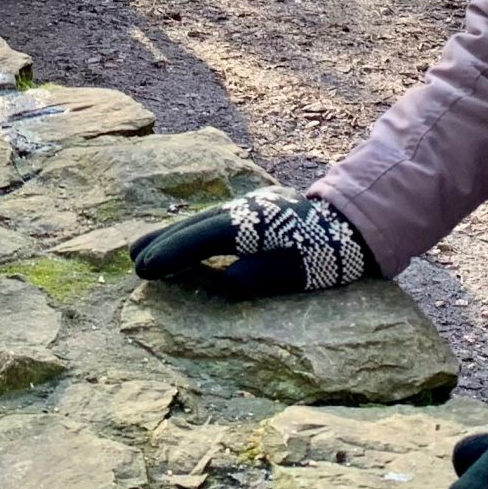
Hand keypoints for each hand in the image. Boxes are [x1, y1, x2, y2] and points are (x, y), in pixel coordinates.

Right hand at [130, 188, 372, 298]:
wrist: (355, 224)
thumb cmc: (330, 256)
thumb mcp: (301, 272)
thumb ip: (262, 276)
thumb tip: (226, 281)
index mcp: (254, 226)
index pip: (203, 239)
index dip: (171, 253)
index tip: (145, 270)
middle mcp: (246, 210)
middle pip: (195, 224)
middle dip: (162, 241)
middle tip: (132, 260)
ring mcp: (249, 208)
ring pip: (201, 219)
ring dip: (171, 234)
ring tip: (141, 248)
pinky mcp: (254, 211)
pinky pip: (212, 220)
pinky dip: (189, 231)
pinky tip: (180, 240)